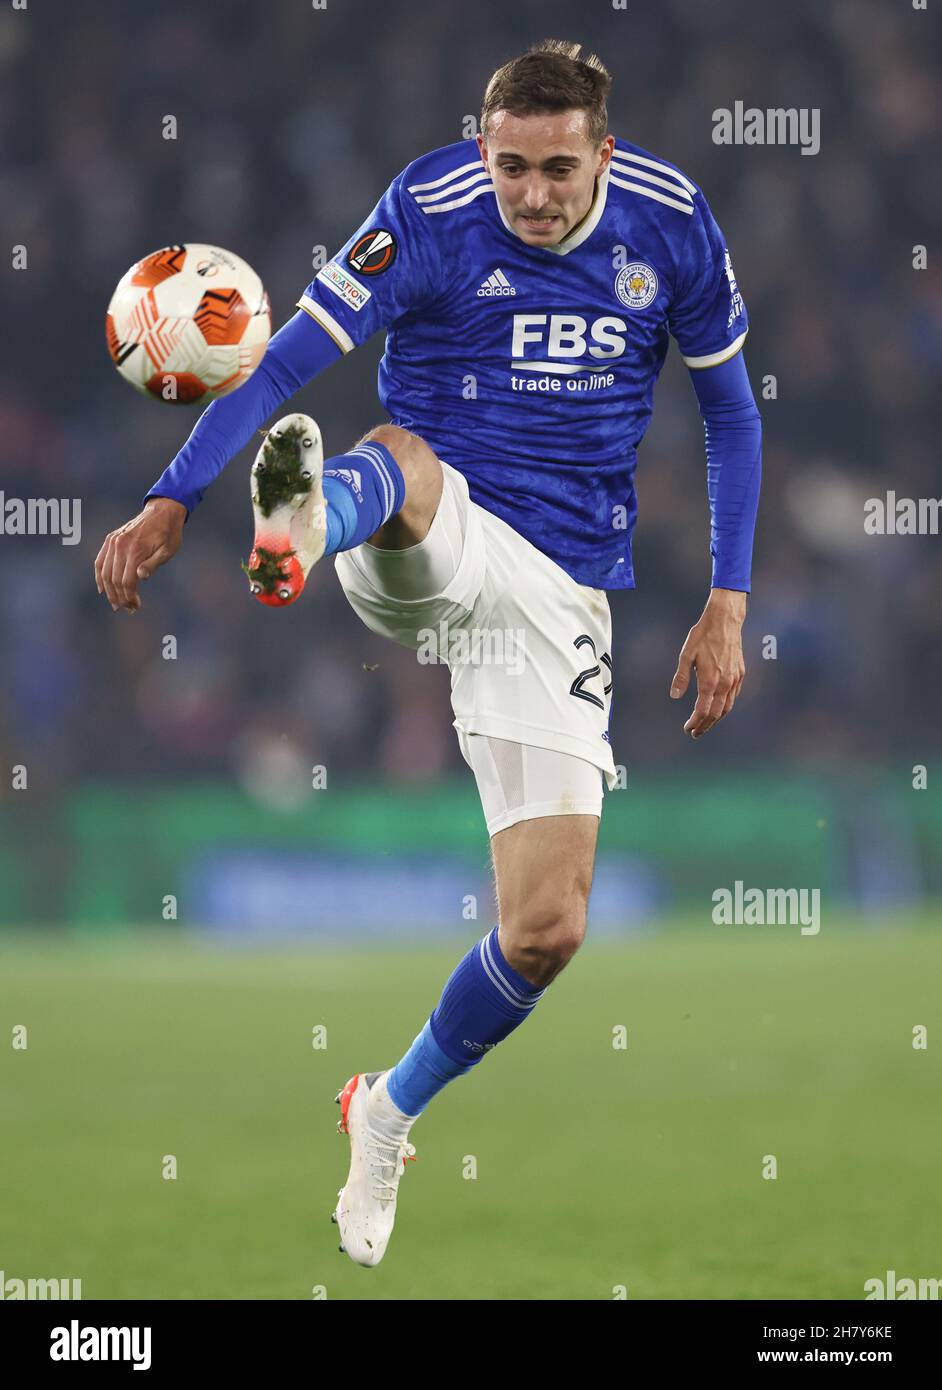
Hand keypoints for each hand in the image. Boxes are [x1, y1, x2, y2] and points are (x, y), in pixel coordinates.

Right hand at [94, 497, 185, 611]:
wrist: (162, 512)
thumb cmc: (169, 534)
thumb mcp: (168, 551)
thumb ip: (153, 564)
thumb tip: (141, 577)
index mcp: (136, 550)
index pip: (127, 581)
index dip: (129, 597)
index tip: (136, 606)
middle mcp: (121, 545)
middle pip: (114, 579)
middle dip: (119, 597)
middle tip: (127, 609)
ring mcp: (113, 542)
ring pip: (105, 572)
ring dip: (109, 591)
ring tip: (117, 604)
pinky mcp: (111, 539)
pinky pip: (100, 561)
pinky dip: (99, 576)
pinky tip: (102, 589)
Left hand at [670, 588, 746, 738]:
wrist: (725, 621)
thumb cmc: (703, 635)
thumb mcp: (686, 655)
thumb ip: (681, 677)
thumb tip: (675, 696)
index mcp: (710, 680)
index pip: (702, 710)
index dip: (694, 722)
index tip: (687, 729)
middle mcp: (725, 683)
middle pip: (716, 714)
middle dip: (705, 726)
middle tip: (695, 733)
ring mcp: (734, 679)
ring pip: (727, 707)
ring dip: (715, 719)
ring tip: (705, 725)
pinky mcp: (740, 674)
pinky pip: (733, 697)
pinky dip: (725, 707)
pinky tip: (718, 708)